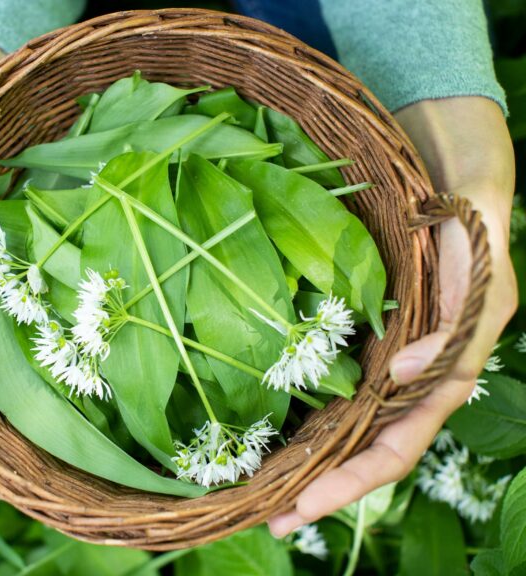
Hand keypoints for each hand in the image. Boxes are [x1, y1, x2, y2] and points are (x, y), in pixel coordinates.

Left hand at [268, 96, 516, 535]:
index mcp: (448, 370)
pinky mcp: (367, 338)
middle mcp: (416, 376)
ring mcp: (390, 360)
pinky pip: (340, 387)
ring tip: (267, 493)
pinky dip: (313, 417)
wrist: (448, 175)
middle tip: (274, 519)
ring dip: (314, 463)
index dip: (356, 479)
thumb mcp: (476, 260)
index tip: (306, 504)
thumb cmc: (467, 216)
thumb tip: (408, 377)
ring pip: (353, 425)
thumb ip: (456, 321)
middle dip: (327, 489)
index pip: (401, 443)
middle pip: (371, 449)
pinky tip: (279, 432)